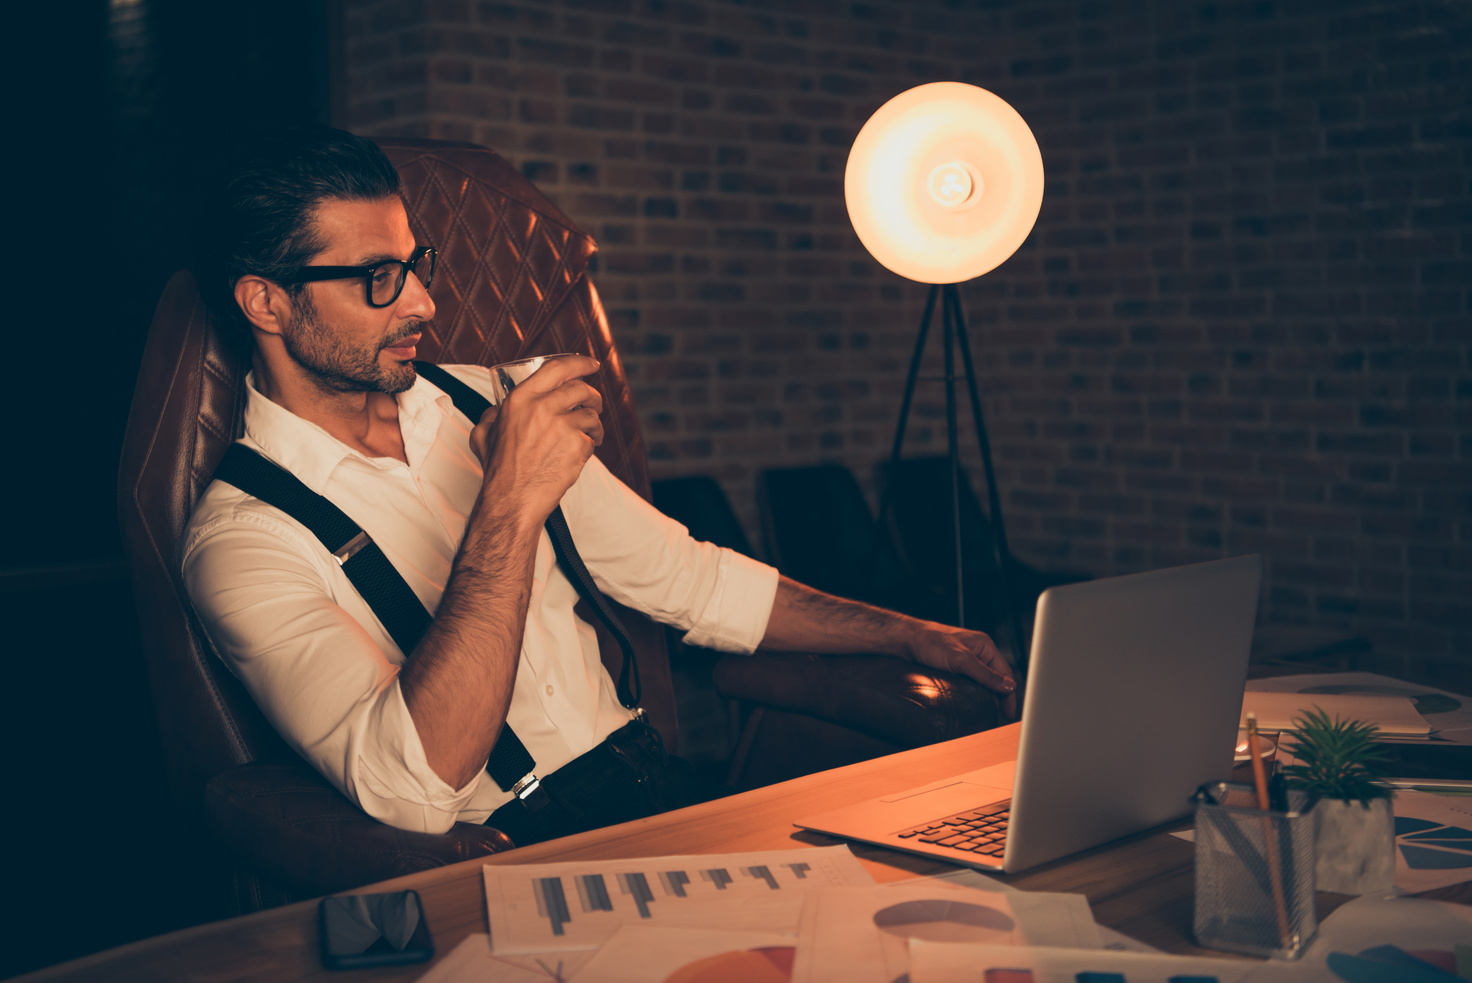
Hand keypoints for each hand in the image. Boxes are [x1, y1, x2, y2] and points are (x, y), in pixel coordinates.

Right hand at [470, 355, 604, 519]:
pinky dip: (591, 445)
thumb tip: (497, 409)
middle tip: (593, 403)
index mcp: (520, 399)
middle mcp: (542, 408)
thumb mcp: (483, 435)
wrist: (513, 500)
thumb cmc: (499, 471)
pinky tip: (581, 452)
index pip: (556, 368)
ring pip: (591, 415)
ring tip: (591, 433)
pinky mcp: (577, 446)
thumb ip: (491, 416)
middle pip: (581, 389)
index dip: (579, 363)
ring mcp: (562, 427)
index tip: (591, 364)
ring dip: (595, 424)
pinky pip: (592, 439)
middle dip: (592, 396)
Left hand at [906, 622, 1017, 720]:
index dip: (1009, 694)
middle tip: (997, 716)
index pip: (1005, 673)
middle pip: (995, 678)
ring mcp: (965, 659)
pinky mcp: (953, 667)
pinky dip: (972, 693)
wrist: (906, 640)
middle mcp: (977, 652)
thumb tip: (1008, 686)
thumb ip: (985, 674)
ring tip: (985, 712)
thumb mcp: (961, 660)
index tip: (1008, 713)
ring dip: (984, 695)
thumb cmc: (930, 642)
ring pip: (981, 681)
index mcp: (984, 646)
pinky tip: (970, 703)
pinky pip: (968, 682)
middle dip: (998, 696)